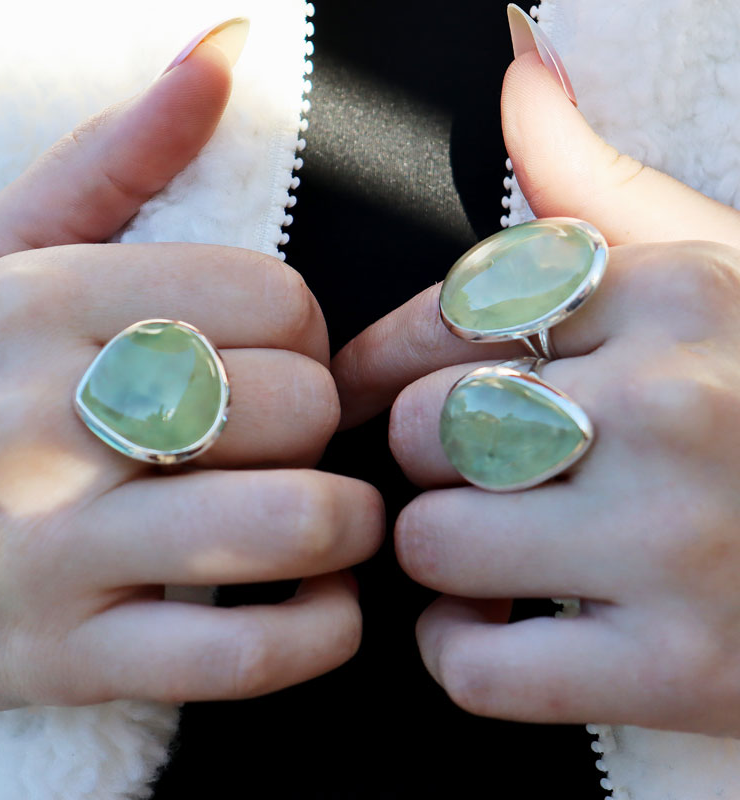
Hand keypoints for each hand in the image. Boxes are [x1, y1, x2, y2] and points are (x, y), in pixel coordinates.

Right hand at [0, 34, 382, 711]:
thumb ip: (120, 152)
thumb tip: (224, 48)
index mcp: (46, 307)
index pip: (273, 300)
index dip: (309, 334)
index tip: (284, 359)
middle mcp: (47, 423)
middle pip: (293, 407)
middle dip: (323, 426)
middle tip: (292, 440)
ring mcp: (54, 551)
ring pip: (285, 526)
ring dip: (345, 525)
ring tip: (326, 520)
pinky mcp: (66, 659)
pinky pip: (244, 656)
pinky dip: (319, 633)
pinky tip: (314, 604)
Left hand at [333, 51, 739, 734]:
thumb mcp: (714, 274)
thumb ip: (599, 182)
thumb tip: (522, 71)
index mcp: (673, 295)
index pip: (452, 311)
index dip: (382, 358)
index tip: (358, 387)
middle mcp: (675, 407)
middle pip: (426, 426)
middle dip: (429, 459)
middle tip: (479, 477)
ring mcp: (677, 543)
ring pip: (435, 539)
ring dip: (444, 553)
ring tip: (496, 553)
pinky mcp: (680, 670)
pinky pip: (477, 665)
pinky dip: (462, 653)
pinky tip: (506, 628)